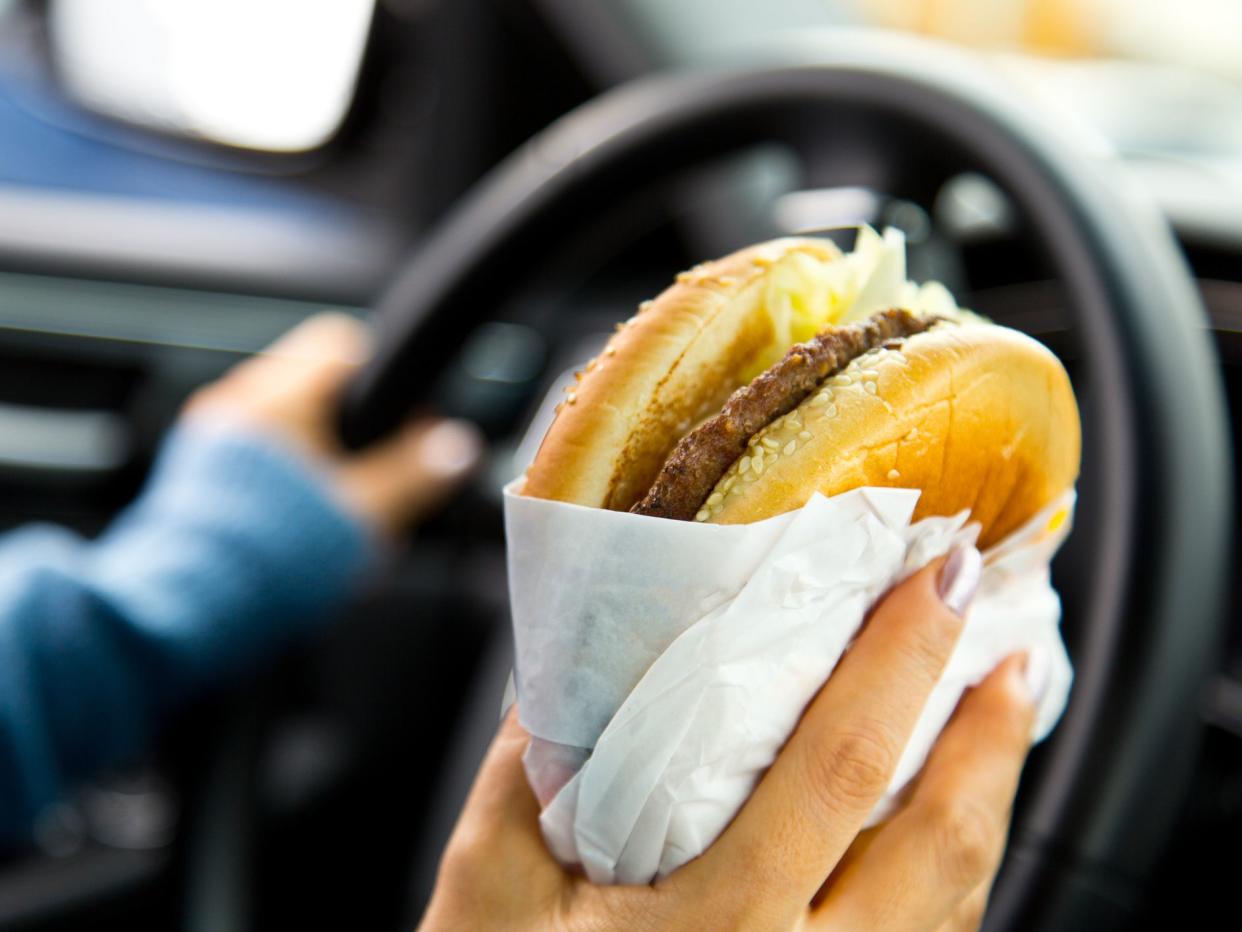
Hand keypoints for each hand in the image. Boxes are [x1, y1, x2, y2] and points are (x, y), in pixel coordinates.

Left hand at [184, 313, 481, 535]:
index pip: (345, 344)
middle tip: (381, 473)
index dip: (388, 380)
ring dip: (322, 448)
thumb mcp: (365, 513)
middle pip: (317, 382)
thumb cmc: (274, 557)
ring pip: (288, 417)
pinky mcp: (196, 472)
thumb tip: (460, 447)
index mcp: (279, 397)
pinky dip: (288, 470)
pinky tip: (302, 516)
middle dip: (357, 423)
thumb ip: (418, 474)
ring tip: (342, 500)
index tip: (408, 428)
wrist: (192, 609)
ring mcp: (210, 436)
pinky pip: (258, 449)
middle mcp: (238, 403)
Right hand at [420, 549, 1039, 930]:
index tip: (938, 582)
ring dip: (987, 801)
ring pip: (954, 903)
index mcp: (716, 928)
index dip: (900, 662)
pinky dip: (953, 870)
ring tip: (998, 720)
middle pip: (941, 845)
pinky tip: (944, 825)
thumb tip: (574, 656)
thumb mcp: (489, 883)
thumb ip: (525, 765)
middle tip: (1010, 649)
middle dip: (991, 737)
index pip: (838, 768)